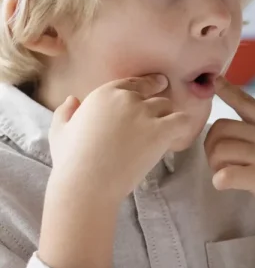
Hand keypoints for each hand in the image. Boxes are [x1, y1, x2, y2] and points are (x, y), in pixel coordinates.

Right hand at [48, 74, 192, 203]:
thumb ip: (66, 112)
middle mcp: (126, 99)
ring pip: (167, 107)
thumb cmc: (71, 161)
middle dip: (154, 107)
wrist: (87, 183)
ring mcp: (144, 114)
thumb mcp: (59, 131)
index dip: (145, 87)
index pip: (133, 83)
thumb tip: (73, 100)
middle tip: (158, 120)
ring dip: (167, 118)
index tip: (155, 88)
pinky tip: (175, 138)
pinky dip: (182, 128)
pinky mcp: (160, 131)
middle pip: (152, 95)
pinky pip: (182, 121)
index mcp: (104, 94)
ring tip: (164, 134)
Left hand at [206, 78, 254, 223]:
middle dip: (211, 145)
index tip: (215, 81)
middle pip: (220, 128)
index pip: (247, 102)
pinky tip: (223, 184)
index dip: (228, 90)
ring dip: (214, 165)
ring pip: (219, 151)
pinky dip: (219, 181)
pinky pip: (226, 174)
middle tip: (219, 161)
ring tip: (224, 175)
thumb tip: (234, 140)